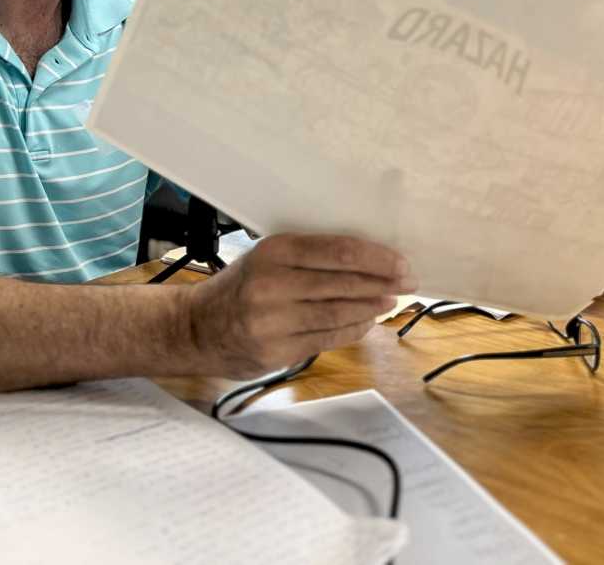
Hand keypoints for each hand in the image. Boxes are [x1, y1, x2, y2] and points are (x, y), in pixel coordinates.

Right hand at [184, 234, 414, 377]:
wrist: (194, 329)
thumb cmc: (239, 288)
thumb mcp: (266, 259)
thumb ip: (309, 258)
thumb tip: (367, 261)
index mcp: (273, 252)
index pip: (338, 251)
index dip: (376, 257)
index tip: (400, 261)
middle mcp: (272, 285)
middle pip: (343, 282)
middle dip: (383, 281)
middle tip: (408, 281)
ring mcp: (273, 321)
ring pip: (338, 312)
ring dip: (372, 307)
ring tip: (391, 300)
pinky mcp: (276, 352)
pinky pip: (327, 339)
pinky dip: (353, 330)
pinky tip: (367, 322)